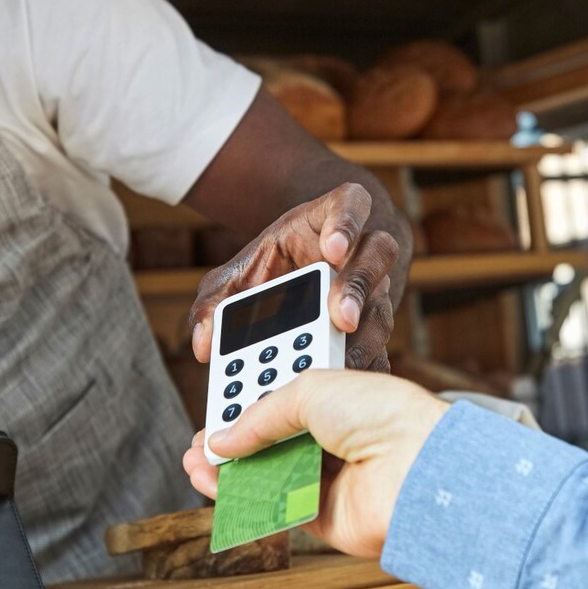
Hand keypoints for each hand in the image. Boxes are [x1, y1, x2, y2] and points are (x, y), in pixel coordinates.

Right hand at [183, 370, 447, 558]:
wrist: (417, 465)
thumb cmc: (383, 415)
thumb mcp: (311, 389)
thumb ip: (261, 414)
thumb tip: (224, 438)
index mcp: (342, 402)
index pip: (287, 402)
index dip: (251, 404)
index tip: (220, 406)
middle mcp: (338, 441)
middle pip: (274, 443)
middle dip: (234, 441)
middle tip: (202, 441)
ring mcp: (332, 481)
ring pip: (269, 477)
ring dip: (230, 471)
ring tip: (196, 463)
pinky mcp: (325, 518)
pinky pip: (275, 509)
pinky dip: (243, 499)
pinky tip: (216, 485)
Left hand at [189, 183, 400, 371]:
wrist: (295, 284)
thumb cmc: (269, 271)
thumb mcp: (236, 276)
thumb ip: (215, 302)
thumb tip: (204, 344)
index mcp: (327, 221)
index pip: (352, 202)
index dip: (347, 222)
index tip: (331, 249)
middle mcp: (360, 252)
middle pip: (377, 254)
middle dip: (357, 287)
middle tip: (339, 317)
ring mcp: (373, 290)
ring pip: (384, 305)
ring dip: (364, 335)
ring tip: (338, 360)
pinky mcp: (373, 328)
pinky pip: (380, 347)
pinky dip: (364, 366)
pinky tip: (343, 385)